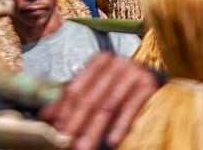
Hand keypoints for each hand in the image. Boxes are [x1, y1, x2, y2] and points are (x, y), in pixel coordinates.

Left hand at [39, 53, 159, 149]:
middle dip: (76, 123)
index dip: (64, 110)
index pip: (76, 88)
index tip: (55, 131)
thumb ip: (72, 99)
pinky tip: (112, 141)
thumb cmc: (121, 85)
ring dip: (94, 130)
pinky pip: (130, 108)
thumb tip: (46, 116)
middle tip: (66, 143)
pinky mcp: (148, 84)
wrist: (156, 80)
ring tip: (83, 148)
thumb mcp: (96, 88)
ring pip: (107, 106)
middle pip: (90, 98)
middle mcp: (116, 63)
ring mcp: (133, 72)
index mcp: (99, 61)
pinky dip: (120, 126)